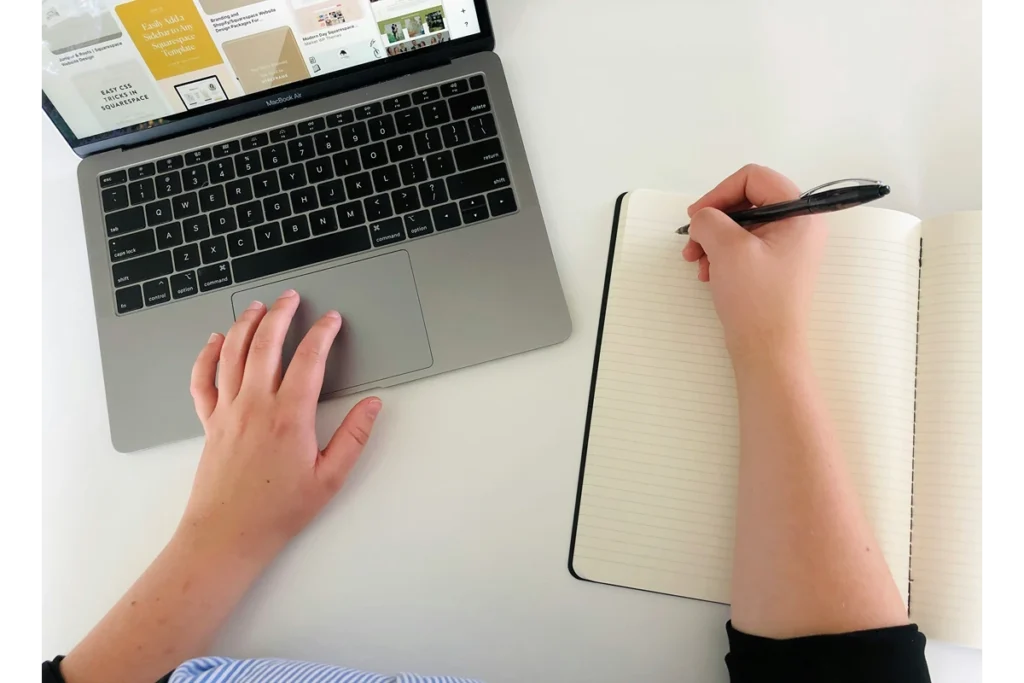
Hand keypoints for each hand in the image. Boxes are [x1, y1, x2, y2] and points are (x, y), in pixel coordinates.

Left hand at [180, 289, 381, 563]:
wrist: (227, 534)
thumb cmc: (277, 512)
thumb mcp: (330, 478)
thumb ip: (353, 437)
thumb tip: (372, 406)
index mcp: (289, 416)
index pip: (309, 359)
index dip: (322, 334)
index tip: (332, 320)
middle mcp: (255, 405)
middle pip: (265, 344)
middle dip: (281, 314)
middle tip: (292, 297)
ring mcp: (228, 411)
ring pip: (232, 353)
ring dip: (245, 324)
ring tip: (258, 307)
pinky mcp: (210, 422)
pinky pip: (203, 380)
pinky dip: (206, 355)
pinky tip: (214, 341)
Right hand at [682, 164, 827, 362]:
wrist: (768, 350)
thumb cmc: (756, 298)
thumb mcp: (727, 248)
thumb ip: (710, 219)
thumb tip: (703, 217)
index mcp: (800, 213)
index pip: (754, 178)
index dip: (719, 192)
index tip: (696, 216)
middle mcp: (799, 225)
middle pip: (746, 201)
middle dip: (713, 221)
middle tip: (691, 243)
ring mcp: (788, 247)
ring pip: (740, 226)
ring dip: (712, 240)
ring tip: (697, 263)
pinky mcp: (775, 266)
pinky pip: (743, 246)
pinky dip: (721, 255)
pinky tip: (708, 274)